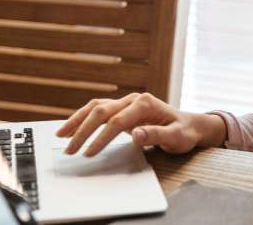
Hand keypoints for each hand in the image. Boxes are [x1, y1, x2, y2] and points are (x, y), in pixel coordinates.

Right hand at [55, 92, 226, 156]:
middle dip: (83, 130)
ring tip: (61, 135)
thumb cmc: (184, 132)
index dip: (101, 137)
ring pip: (96, 106)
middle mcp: (134, 99)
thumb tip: (136, 135)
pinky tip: (72, 127)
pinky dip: (83, 117)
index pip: (117, 121)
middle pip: (102, 111)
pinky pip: (98, 109)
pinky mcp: (122, 108)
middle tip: (70, 150)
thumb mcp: (176, 137)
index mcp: (145, 103)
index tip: (89, 153)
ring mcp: (127, 102)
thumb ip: (156, 135)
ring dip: (78, 120)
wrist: (190, 126)